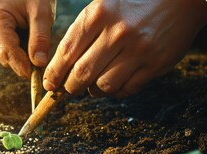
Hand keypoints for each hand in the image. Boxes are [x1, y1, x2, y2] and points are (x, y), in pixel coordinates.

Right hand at [0, 0, 54, 78]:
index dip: (21, 65)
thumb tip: (39, 64)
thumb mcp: (41, 11)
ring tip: (29, 33)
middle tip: (39, 51)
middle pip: (3, 54)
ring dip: (16, 51)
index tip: (33, 76)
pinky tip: (20, 30)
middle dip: (21, 57)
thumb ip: (40, 38)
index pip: (7, 50)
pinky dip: (11, 44)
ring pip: (0, 52)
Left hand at [43, 0, 206, 97]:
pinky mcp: (155, 64)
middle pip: (81, 74)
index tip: (50, 84)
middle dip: (70, 87)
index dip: (54, 73)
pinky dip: (115, 92)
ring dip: (92, 91)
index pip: (66, 52)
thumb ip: (82, 32)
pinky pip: (126, 89)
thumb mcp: (103, 5)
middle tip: (69, 88)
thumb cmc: (134, 3)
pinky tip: (113, 83)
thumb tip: (62, 66)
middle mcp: (117, 32)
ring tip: (92, 85)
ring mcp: (138, 50)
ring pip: (103, 86)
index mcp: (98, 14)